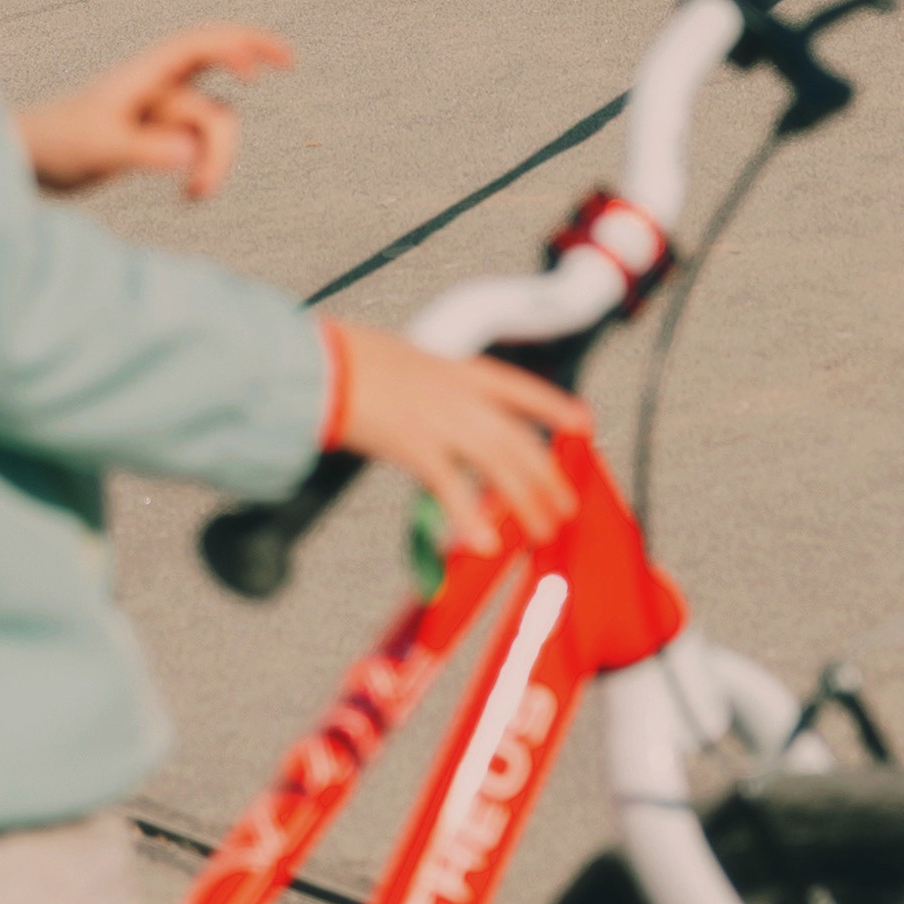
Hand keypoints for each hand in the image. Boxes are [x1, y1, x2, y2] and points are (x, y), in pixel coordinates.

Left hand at [18, 24, 290, 203]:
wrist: (24, 162)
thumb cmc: (54, 144)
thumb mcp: (98, 148)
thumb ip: (144, 150)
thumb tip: (191, 152)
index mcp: (142, 75)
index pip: (199, 45)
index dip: (239, 44)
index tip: (273, 62)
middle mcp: (154, 87)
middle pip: (215, 78)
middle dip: (244, 83)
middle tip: (286, 72)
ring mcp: (157, 112)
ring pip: (209, 124)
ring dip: (215, 159)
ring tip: (194, 197)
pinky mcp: (154, 136)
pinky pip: (196, 144)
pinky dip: (201, 166)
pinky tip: (188, 194)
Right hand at [320, 323, 585, 547]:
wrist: (320, 364)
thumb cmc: (349, 360)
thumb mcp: (400, 360)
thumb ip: (426, 387)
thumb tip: (434, 410)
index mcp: (455, 368)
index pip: (518, 387)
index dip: (553, 407)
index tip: (584, 422)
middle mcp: (457, 391)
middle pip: (516, 437)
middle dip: (545, 474)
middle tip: (565, 507)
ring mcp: (439, 418)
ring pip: (499, 462)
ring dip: (525, 499)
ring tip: (543, 530)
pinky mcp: (415, 444)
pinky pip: (453, 488)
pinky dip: (470, 518)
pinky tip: (484, 543)